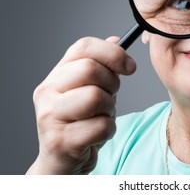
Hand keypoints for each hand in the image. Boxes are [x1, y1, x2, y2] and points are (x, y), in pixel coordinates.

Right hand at [26, 36, 135, 173]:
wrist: (61, 161)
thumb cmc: (79, 122)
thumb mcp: (88, 90)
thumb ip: (100, 65)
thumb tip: (116, 40)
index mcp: (56, 75)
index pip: (83, 47)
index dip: (112, 52)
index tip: (129, 67)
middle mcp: (47, 91)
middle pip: (90, 69)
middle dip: (112, 83)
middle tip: (111, 96)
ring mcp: (50, 116)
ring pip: (95, 97)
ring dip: (110, 109)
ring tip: (102, 116)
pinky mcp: (59, 141)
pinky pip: (101, 127)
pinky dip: (108, 130)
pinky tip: (98, 134)